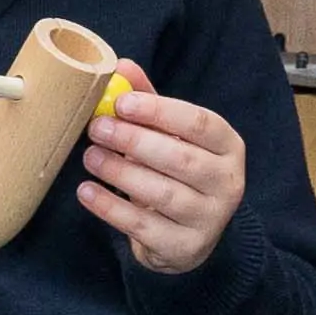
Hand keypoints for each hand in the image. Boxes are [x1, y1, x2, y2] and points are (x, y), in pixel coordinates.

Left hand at [74, 76, 245, 275]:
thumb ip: (150, 104)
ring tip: (90, 157)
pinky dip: (111, 208)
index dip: (160, 111)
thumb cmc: (177, 174)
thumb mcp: (171, 136)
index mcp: (229, 147)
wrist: (190, 238)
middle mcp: (228, 183)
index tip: (122, 103)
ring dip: (120, 172)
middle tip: (97, 128)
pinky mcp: (185, 248)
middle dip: (134, 141)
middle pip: (181, 159)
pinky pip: (143, 226)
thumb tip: (121, 66)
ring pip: (162, 194)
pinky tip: (86, 192)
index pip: (200, 123)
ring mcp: (210, 220)